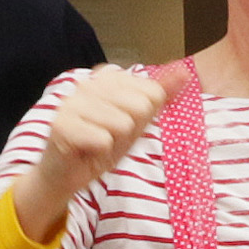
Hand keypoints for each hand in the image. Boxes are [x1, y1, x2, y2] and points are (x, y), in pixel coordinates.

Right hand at [14, 66, 175, 241]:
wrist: (66, 174)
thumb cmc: (100, 145)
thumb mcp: (136, 121)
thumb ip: (160, 96)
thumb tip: (185, 73)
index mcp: (108, 77)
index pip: (152, 93)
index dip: (143, 118)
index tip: (122, 126)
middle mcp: (89, 83)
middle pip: (140, 107)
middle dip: (130, 130)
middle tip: (109, 137)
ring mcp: (73, 101)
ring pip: (122, 124)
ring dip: (114, 142)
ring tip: (97, 144)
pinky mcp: (62, 123)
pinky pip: (103, 140)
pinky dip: (99, 152)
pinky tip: (86, 150)